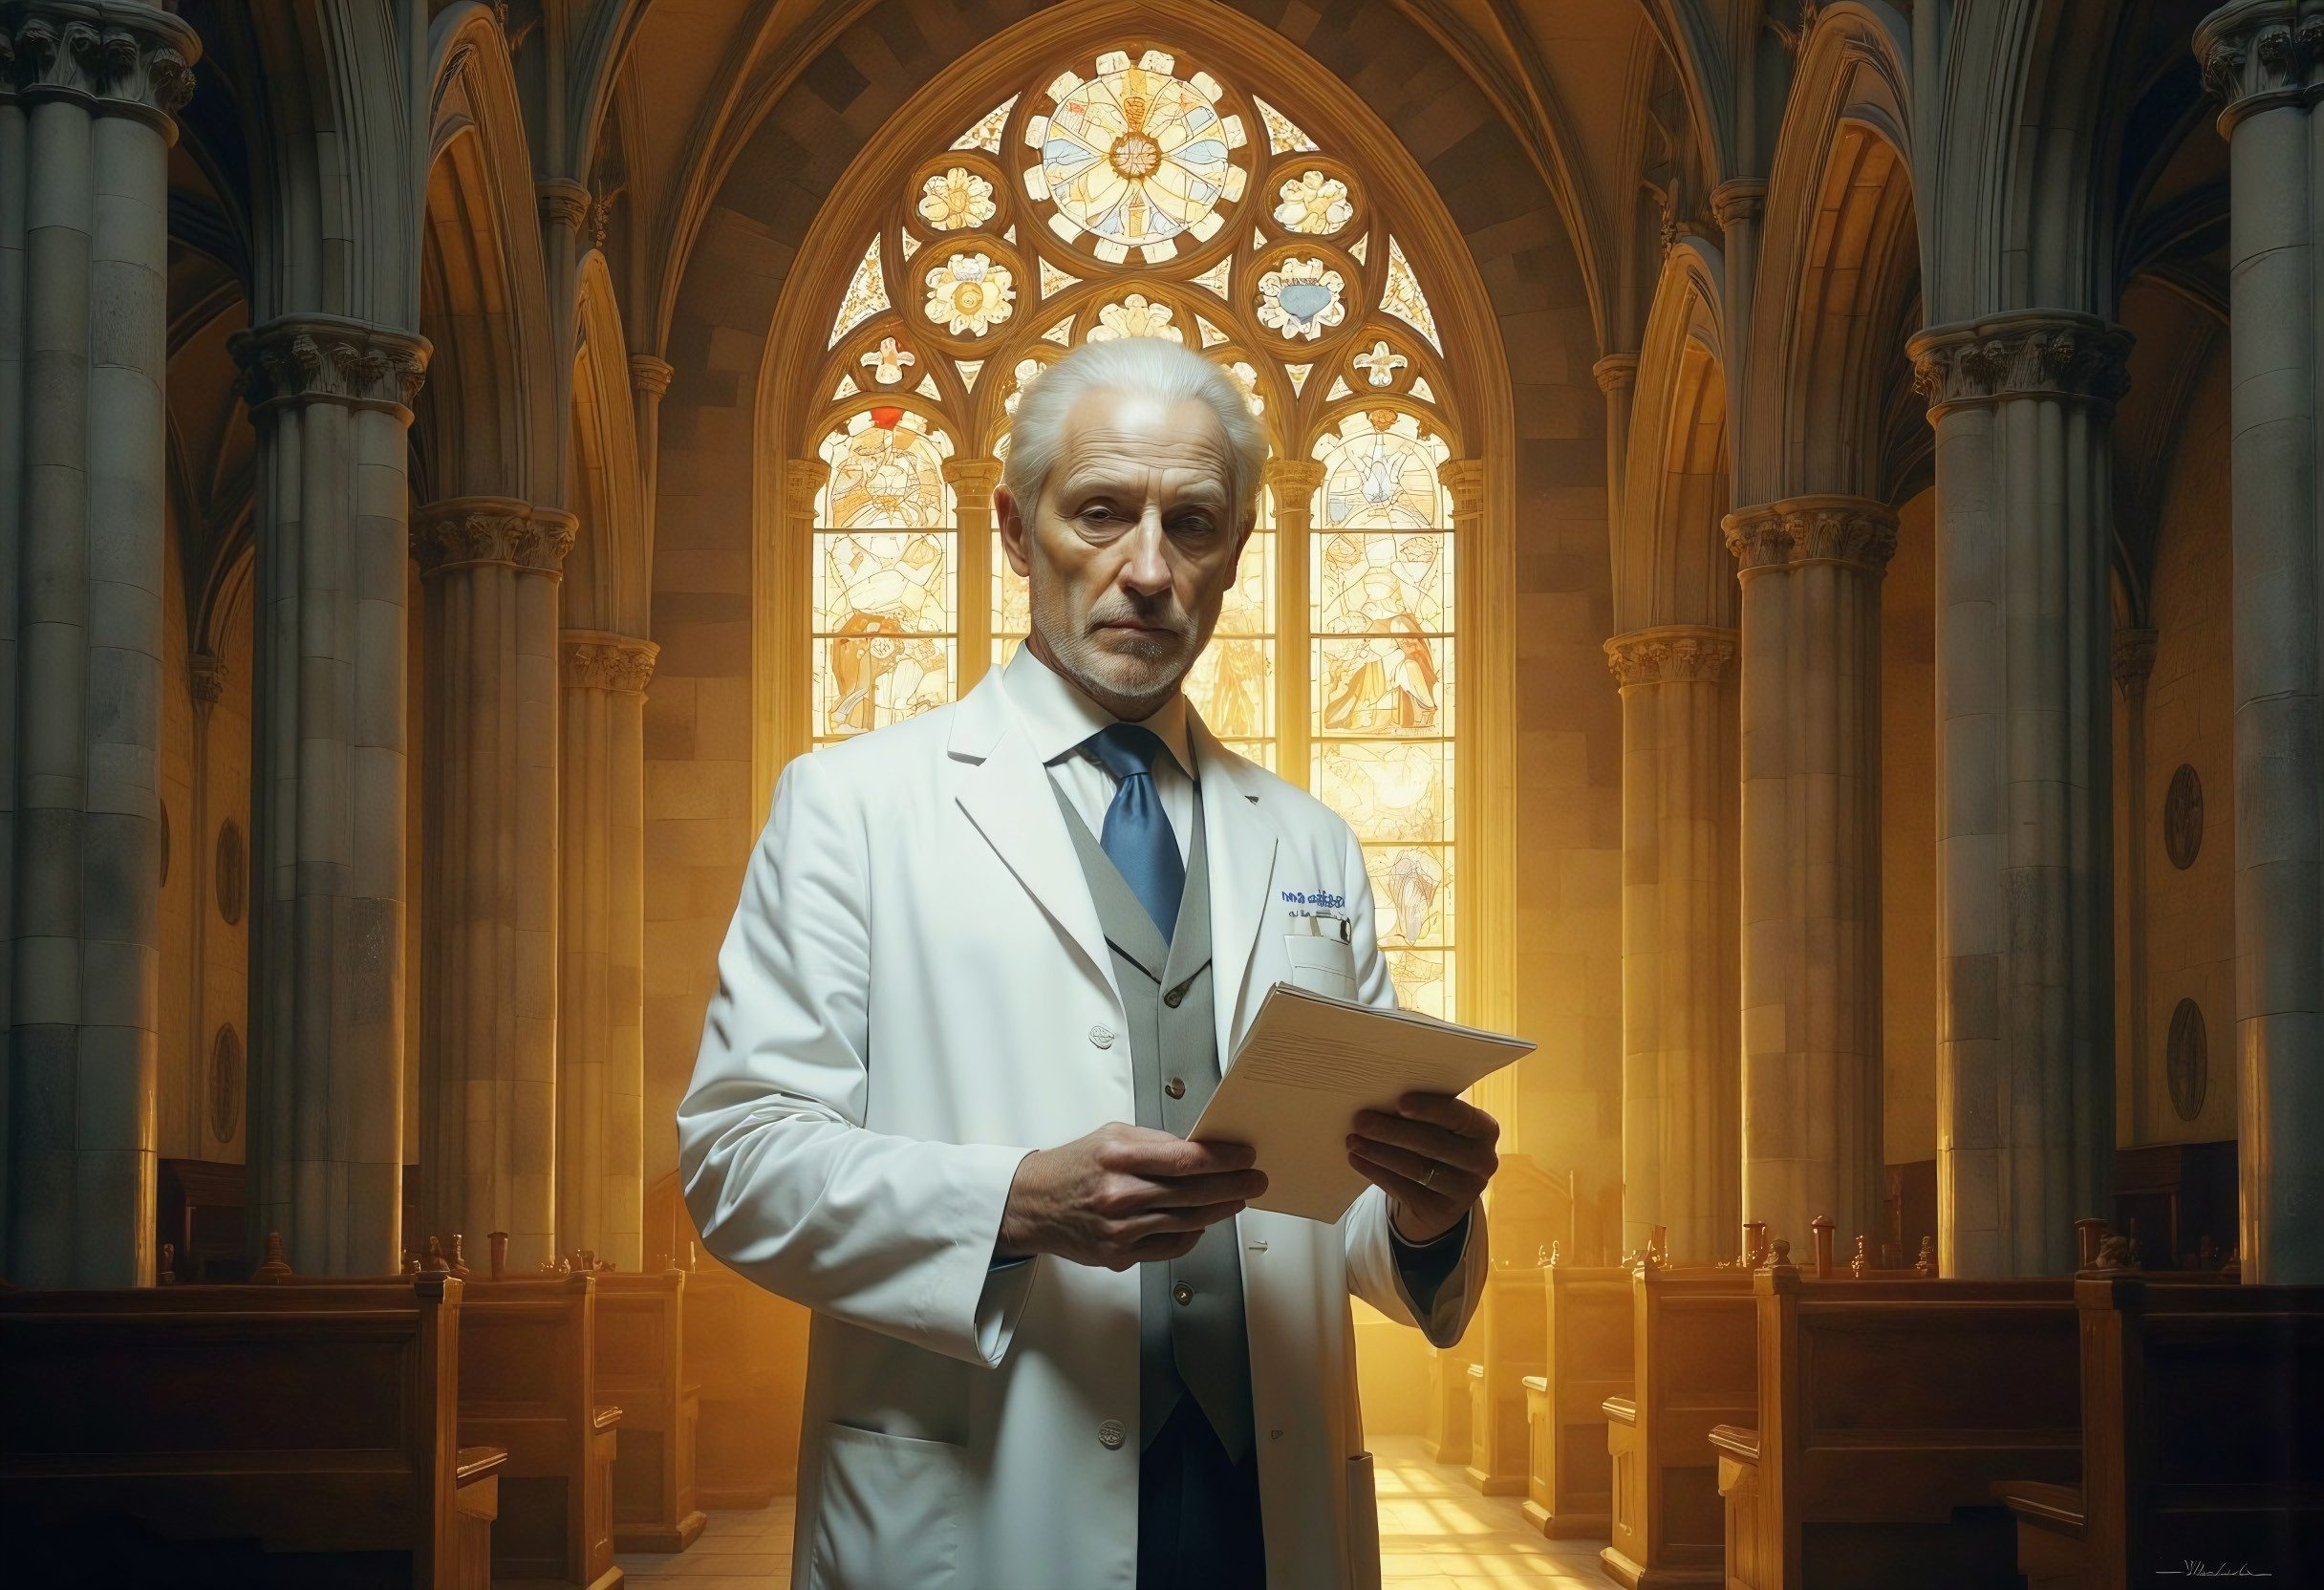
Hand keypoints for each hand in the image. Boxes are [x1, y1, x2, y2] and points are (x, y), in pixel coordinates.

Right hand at [996, 1122, 1266, 1270]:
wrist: (1032, 1204)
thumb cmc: (1072, 1168)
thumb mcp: (1111, 1137)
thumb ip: (1154, 1143)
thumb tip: (1198, 1149)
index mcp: (1118, 1157)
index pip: (1185, 1158)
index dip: (1222, 1159)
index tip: (1243, 1156)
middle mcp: (1120, 1194)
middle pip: (1193, 1192)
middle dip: (1233, 1184)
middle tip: (1255, 1179)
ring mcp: (1120, 1228)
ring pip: (1187, 1221)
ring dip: (1219, 1210)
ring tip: (1236, 1199)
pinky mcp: (1119, 1254)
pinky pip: (1170, 1247)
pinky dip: (1192, 1235)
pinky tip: (1201, 1223)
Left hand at [1347, 1092, 1498, 1243]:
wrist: (1443, 1191)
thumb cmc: (1437, 1140)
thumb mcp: (1442, 1126)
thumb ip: (1423, 1113)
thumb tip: (1379, 1096)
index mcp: (1485, 1130)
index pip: (1459, 1115)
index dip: (1430, 1109)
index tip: (1399, 1101)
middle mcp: (1483, 1161)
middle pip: (1433, 1144)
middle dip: (1392, 1131)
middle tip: (1360, 1120)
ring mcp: (1465, 1191)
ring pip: (1417, 1168)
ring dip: (1379, 1153)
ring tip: (1352, 1141)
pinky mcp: (1442, 1212)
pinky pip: (1404, 1190)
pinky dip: (1376, 1173)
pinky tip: (1357, 1160)